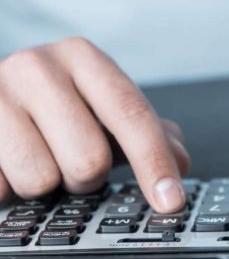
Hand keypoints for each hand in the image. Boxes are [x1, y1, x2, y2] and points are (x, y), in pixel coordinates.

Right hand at [0, 37, 189, 211]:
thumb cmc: (50, 105)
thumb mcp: (99, 107)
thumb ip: (145, 131)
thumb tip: (180, 159)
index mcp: (82, 57)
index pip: (131, 115)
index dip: (155, 163)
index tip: (170, 201)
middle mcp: (36, 66)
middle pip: (89, 159)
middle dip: (87, 177)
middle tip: (72, 163)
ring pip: (41, 180)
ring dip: (45, 185)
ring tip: (36, 160)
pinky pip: (1, 188)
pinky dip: (8, 189)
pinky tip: (7, 166)